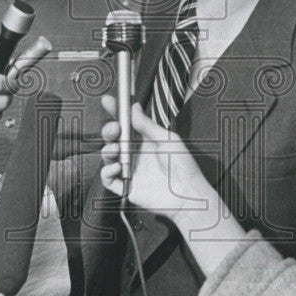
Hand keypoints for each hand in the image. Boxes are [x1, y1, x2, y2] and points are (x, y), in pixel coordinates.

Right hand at [99, 95, 212, 218]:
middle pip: (114, 139)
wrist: (187, 194)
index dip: (116, 112)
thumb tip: (134, 107)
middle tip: (114, 129)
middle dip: (109, 130)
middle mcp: (135, 154)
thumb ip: (147, 125)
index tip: (107, 101)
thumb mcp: (167, 139)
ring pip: (109, 157)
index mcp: (145, 140)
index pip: (126, 124)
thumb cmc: (183, 166)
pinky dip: (107, 171)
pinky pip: (109, 179)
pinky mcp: (126, 187)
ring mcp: (130, 170)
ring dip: (107, 150)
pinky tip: (117, 167)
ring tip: (115, 149)